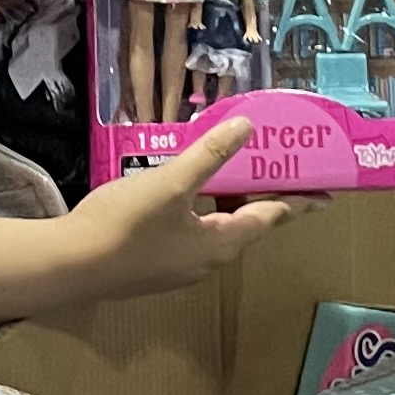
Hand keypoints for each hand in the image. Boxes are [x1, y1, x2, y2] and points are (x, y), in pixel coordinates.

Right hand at [50, 117, 308, 301]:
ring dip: (230, 200)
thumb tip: (248, 128)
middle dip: (264, 195)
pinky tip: (185, 189)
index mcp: (220, 244)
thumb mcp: (172, 183)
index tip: (326, 193)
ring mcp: (179, 267)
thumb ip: (210, 155)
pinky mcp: (155, 264)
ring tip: (235, 168)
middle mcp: (206, 261)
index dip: (298, 202)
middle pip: (246, 224)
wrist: (69, 267)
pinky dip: (203, 208)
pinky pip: (193, 232)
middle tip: (278, 165)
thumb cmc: (125, 225)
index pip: (271, 218)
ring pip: (217, 228)